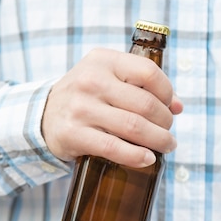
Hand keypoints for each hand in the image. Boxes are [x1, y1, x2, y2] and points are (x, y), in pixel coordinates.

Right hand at [42, 48, 182, 167]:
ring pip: (134, 127)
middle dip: (165, 122)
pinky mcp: (73, 134)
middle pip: (145, 104)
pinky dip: (136, 156)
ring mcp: (80, 108)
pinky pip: (114, 147)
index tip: (171, 107)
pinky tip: (147, 159)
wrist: (43, 116)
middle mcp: (90, 81)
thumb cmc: (84, 97)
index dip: (168, 93)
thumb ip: (139, 86)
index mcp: (102, 61)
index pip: (149, 73)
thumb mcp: (105, 78)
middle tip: (167, 132)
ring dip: (158, 140)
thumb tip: (178, 107)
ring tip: (166, 146)